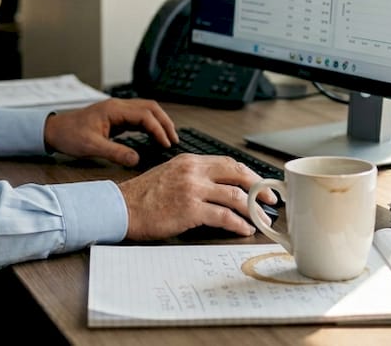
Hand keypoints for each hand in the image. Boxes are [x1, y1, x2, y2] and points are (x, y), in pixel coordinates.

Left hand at [43, 98, 176, 165]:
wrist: (54, 130)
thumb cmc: (69, 135)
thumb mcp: (92, 147)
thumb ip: (115, 153)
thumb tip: (137, 160)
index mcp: (114, 110)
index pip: (145, 115)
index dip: (158, 129)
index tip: (166, 144)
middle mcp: (118, 107)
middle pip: (150, 108)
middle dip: (165, 123)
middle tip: (174, 139)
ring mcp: (117, 111)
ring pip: (146, 111)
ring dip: (158, 123)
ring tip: (168, 138)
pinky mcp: (115, 118)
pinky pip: (138, 118)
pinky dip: (149, 126)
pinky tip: (153, 137)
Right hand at [117, 153, 274, 239]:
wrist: (121, 208)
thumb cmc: (142, 196)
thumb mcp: (169, 174)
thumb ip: (192, 176)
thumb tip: (218, 188)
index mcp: (189, 161)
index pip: (228, 162)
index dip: (248, 174)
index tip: (259, 184)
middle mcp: (193, 172)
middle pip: (237, 174)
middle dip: (258, 188)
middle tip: (270, 199)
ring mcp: (192, 189)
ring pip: (235, 195)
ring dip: (253, 209)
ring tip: (262, 219)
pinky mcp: (190, 209)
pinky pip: (224, 216)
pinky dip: (239, 223)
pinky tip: (245, 229)